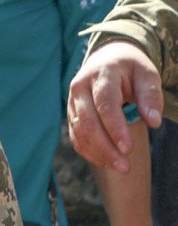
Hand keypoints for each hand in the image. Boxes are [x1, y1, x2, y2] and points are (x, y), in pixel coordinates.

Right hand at [68, 40, 163, 171]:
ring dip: (98, 152)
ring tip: (120, 167)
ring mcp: (72, 100)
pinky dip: (89, 151)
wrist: (107, 57)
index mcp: (101, 74)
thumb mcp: (147, 75)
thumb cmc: (131, 69)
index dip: (115, 128)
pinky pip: (75, 135)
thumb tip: (153, 121)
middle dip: (105, 147)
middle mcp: (80, 86)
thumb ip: (151, 96)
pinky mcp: (72, 112)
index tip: (128, 149)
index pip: (105, 103)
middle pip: (88, 121)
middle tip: (126, 166)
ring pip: (79, 131)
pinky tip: (107, 161)